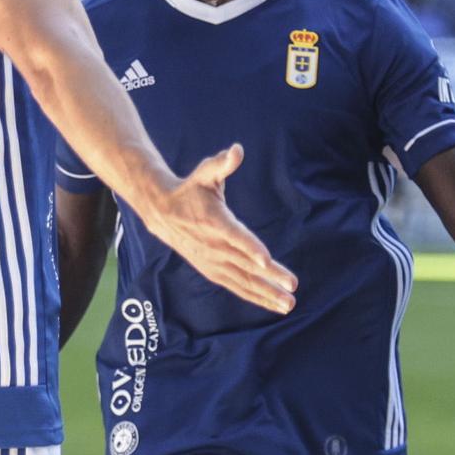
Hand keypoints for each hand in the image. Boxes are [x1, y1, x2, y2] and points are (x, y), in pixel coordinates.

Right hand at [138, 143, 297, 313]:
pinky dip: (254, 296)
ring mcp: (212, 261)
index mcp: (214, 222)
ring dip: (266, 294)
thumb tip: (236, 150)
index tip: (267, 260)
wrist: (161, 212)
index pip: (235, 236)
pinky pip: (236, 286)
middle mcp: (214, 246)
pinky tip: (273, 304)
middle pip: (245, 265)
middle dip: (270, 278)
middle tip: (293, 287)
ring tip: (290, 304)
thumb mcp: (204, 173)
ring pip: (242, 281)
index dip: (250, 248)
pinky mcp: (212, 270)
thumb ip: (221, 164)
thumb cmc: (190, 190)